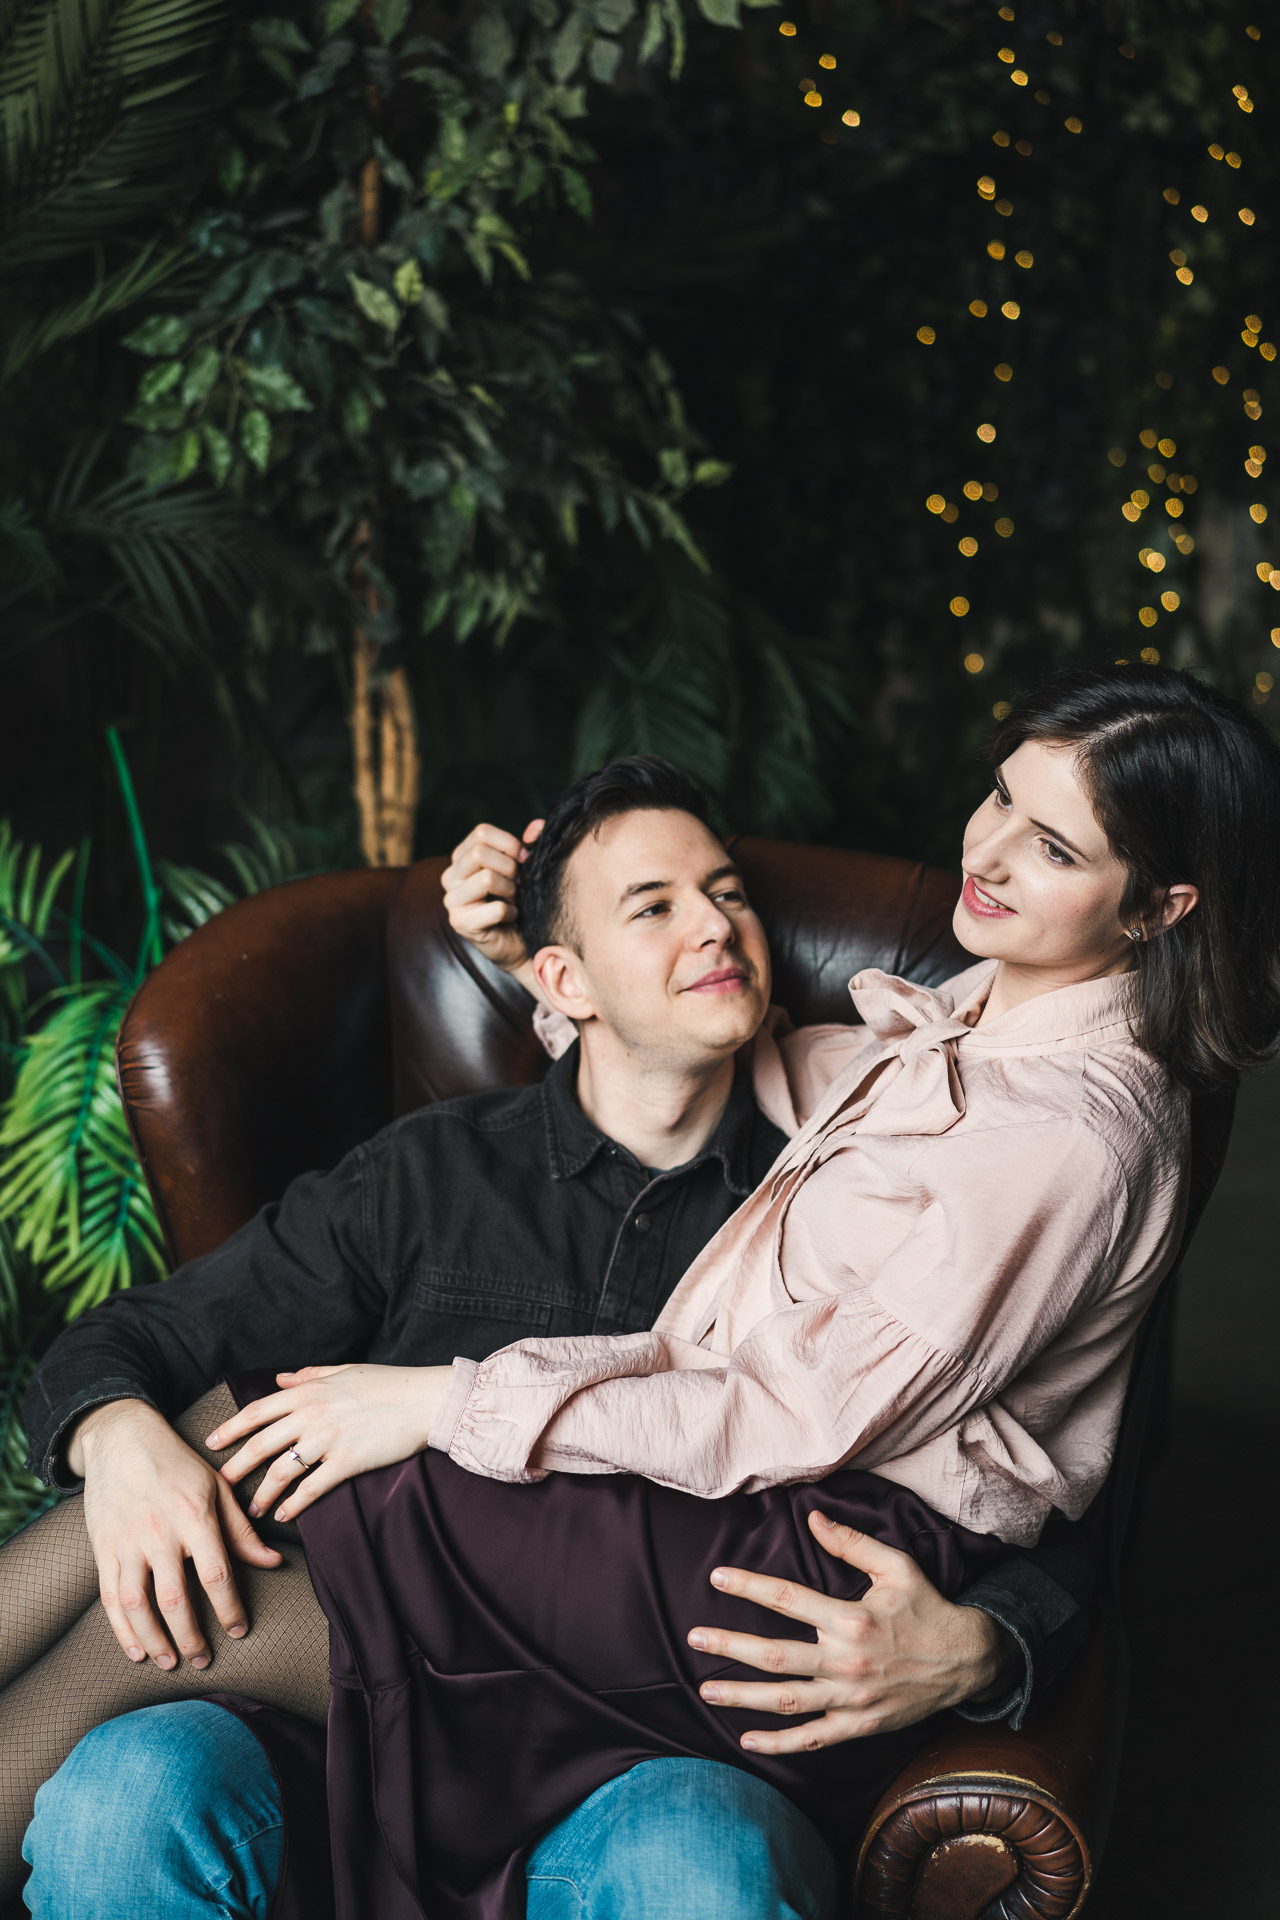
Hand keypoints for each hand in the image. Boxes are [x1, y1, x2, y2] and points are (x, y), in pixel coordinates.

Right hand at [71, 1398, 283, 1669]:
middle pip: (175, 1599)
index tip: (239, 1631)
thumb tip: (273, 1562)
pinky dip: (121, 1630)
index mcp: (194, 1516)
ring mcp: (128, 1543)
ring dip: (155, 1641)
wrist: (122, 1438)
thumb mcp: (217, 1487)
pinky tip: (136, 1651)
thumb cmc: (177, 1463)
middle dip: (191, 1637)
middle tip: (204, 1661)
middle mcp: (160, 1533)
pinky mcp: (104, 1549)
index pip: (216, 1574)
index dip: (229, 1609)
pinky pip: (110, 1598)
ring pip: (138, 1605)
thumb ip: (242, 1530)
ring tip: (170, 1663)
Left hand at [208, 1362, 455, 1523]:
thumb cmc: (387, 1383)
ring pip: (282, 1471)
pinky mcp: (348, 1461)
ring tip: (253, 1510)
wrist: (424, 1400)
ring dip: (263, 1494)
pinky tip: (285, 1515)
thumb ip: (309, 1375)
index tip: (212, 1443)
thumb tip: (281, 1377)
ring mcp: (329, 1439)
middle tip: (220, 1485)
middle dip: (236, 1467)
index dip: (231, 1428)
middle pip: (261, 1444)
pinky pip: (312, 1488)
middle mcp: (312, 1414)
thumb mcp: (345, 1371)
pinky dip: (295, 1505)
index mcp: (309, 1391)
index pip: (258, 1411)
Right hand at [441, 819, 544, 981]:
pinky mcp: (460, 923)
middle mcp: (449, 876)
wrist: (521, 942)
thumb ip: (527, 845)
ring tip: (514, 901)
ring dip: (510, 891)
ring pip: (486, 879)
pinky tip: (511, 918)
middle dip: (510, 868)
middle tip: (518, 885)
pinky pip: (496, 909)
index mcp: (461, 858)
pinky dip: (512, 913)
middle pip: (480, 853)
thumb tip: (537, 826)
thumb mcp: (524, 868)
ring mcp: (451, 901)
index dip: (509, 843)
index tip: (523, 859)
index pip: (481, 833)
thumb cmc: (520, 901)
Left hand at [686, 1509, 1011, 1753]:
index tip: (716, 1579)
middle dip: (729, 1646)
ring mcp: (851, 1699)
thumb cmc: (927, 1608)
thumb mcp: (895, 1566)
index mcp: (852, 1618)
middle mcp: (847, 1661)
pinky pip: (812, 1739)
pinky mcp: (859, 1725)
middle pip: (774, 1655)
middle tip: (694, 1638)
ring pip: (786, 1700)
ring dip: (742, 1697)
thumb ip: (851, 1543)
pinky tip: (748, 1740)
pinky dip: (779, 1743)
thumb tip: (813, 1517)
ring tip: (706, 1689)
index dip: (748, 1586)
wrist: (967, 1661)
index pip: (787, 1599)